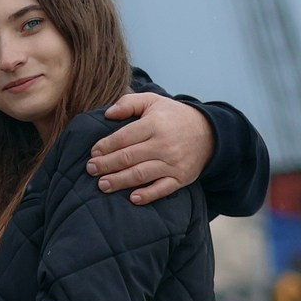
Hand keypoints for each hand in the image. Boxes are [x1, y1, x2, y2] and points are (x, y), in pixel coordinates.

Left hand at [88, 93, 213, 204]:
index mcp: (155, 124)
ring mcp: (174, 163)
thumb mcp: (153, 101)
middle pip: (128, 157)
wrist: (210, 132)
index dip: (105, 146)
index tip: (93, 153)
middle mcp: (164, 145)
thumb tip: (107, 114)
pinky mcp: (182, 177)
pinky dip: (148, 195)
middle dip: (106, 165)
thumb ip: (129, 103)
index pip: (123, 138)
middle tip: (91, 169)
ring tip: (102, 185)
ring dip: (119, 181)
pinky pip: (163, 189)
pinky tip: (133, 198)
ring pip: (141, 174)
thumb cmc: (173, 116)